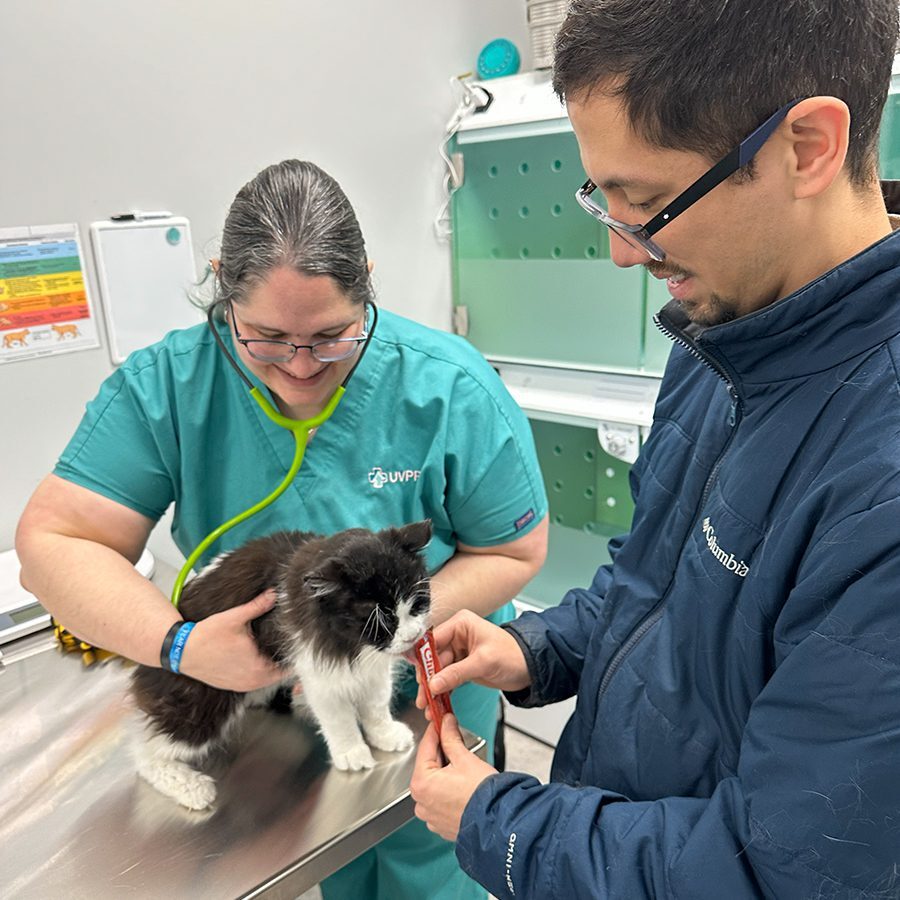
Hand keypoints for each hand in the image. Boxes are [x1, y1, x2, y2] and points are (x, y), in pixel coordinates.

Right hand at [178, 589, 287, 690]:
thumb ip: (258, 606)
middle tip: (283, 641)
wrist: (182, 652)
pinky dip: (257, 670)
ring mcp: (242, 686)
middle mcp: (252, 681)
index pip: (287, 666)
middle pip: (279, 673)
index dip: (291, 653)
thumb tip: (275, 594)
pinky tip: (254, 656)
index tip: (293, 642)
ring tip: (269, 647)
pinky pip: (253, 680)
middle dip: (281, 658)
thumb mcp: (235, 618)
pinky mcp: (233, 686)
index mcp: (258, 667)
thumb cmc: (207, 636)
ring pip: (266, 677)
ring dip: (270, 665)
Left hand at [410, 714, 496, 840]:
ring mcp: (430, 816)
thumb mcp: (465, 759)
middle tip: (456, 743)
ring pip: (434, 785)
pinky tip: (462, 788)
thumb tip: (447, 724)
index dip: (436, 731)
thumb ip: (451, 738)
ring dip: (445, 774)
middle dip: (442, 754)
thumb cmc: (482, 796)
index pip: (425, 747)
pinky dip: (447, 792)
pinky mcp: (440, 824)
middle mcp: (421, 802)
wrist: (498, 822)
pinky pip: (439, 801)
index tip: (441, 721)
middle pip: (428, 767)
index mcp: (422, 783)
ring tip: (463, 769)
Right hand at [415, 610, 530, 715]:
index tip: (419, 676)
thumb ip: (457, 673)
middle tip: (423, 697)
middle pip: (433, 658)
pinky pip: (447, 678)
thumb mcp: (484, 662)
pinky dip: (442, 691)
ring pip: (438, 671)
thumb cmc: (512, 655)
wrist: (529, 668)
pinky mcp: (462, 666)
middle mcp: (457, 635)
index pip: (433, 639)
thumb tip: (433, 684)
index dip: (423, 658)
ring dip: (433, 689)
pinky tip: (437, 704)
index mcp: (461, 624)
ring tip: (428, 705)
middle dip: (427, 679)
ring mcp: (459, 651)